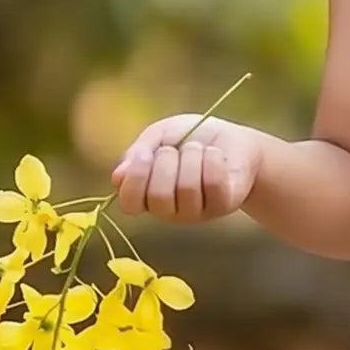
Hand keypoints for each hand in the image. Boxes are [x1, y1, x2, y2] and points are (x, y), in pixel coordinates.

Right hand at [111, 114, 266, 224]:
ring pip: (187, 189)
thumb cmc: (190, 138)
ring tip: (198, 149)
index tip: (145, 153)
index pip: (130, 203)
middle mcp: (169, 210)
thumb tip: (118, 176)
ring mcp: (196, 212)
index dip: (135, 178)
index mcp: (147, 195)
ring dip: (192, 157)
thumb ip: (137, 154)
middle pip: (159, 196)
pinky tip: (215, 155)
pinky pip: (212, 183)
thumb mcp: (158, 136)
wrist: (231, 139)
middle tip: (176, 149)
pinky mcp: (222, 205)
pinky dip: (212, 159)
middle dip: (167, 162)